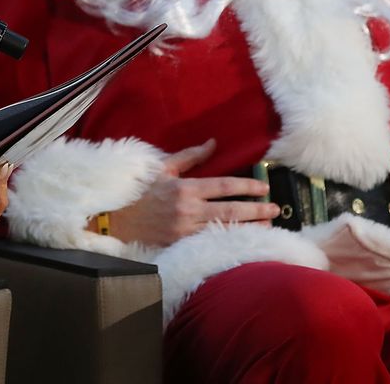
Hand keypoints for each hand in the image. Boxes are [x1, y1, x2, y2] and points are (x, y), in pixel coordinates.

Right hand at [100, 139, 280, 246]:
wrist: (114, 220)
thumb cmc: (139, 192)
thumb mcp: (162, 169)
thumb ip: (189, 157)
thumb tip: (212, 143)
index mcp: (185, 188)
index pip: (223, 186)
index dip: (246, 187)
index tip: (264, 188)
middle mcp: (188, 210)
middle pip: (230, 210)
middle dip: (256, 210)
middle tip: (275, 209)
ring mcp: (185, 231)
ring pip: (224, 229)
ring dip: (248, 228)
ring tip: (267, 226)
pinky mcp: (180, 246)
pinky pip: (211, 244)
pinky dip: (230, 242)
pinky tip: (244, 242)